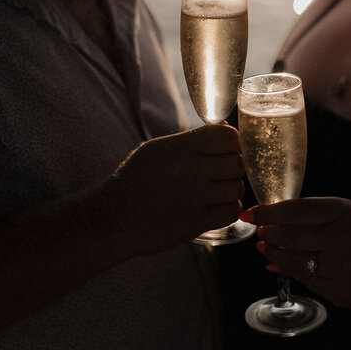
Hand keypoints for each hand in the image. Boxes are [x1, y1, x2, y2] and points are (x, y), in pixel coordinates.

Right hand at [109, 124, 244, 254]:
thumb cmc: (135, 181)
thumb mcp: (157, 149)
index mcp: (181, 147)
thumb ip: (191, 140)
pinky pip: (231, 211)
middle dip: (233, 168)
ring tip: (215, 193)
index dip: (232, 143)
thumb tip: (225, 127)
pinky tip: (214, 208)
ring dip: (231, 191)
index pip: (228, 136)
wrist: (113, 218)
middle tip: (220, 175)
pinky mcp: (196, 222)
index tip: (224, 151)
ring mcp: (195, 196)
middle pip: (236, 163)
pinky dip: (227, 210)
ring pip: (237, 188)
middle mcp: (190, 169)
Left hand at [243, 197, 350, 315]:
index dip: (268, 212)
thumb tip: (268, 218)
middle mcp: (343, 238)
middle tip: (259, 230)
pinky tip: (275, 263)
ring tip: (265, 246)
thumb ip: (311, 216)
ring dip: (273, 252)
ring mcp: (340, 267)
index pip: (296, 210)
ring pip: (293, 260)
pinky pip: (303, 279)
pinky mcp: (337, 291)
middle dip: (268, 233)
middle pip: (290, 236)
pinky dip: (286, 270)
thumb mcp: (346, 216)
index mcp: (344, 213)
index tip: (249, 212)